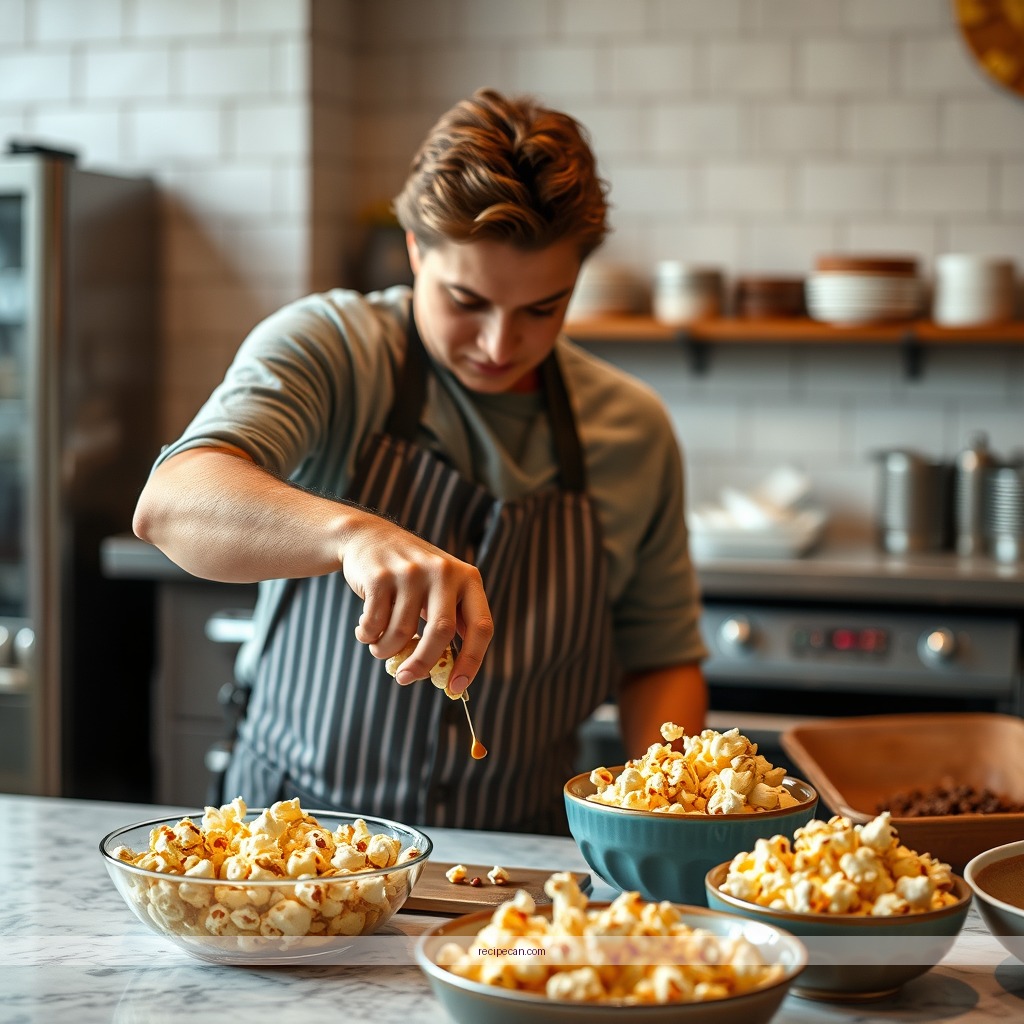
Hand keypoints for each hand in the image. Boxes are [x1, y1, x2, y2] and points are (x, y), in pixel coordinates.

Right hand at [341, 513, 492, 694]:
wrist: (369, 536)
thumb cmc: (411, 577)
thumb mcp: (440, 590)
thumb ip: (449, 625)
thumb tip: (449, 677)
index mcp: (468, 579)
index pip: (481, 627)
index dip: (472, 662)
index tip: (457, 688)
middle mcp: (443, 573)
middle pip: (440, 632)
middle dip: (422, 664)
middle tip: (405, 680)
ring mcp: (411, 571)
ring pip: (402, 632)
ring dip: (385, 650)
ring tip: (380, 646)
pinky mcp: (380, 576)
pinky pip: (374, 624)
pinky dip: (367, 636)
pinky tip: (365, 630)